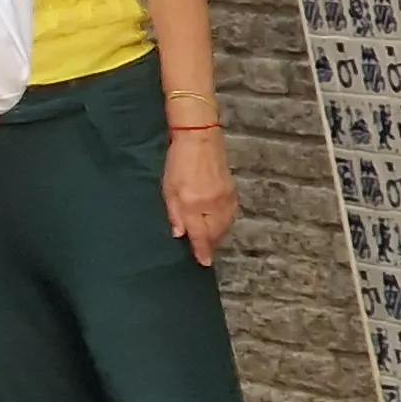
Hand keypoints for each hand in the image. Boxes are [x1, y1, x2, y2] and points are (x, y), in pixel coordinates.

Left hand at [165, 125, 240, 266]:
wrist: (199, 138)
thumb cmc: (178, 162)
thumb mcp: (168, 189)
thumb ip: (174, 213)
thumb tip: (179, 234)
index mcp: (194, 204)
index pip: (199, 234)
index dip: (202, 250)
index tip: (204, 263)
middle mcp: (212, 204)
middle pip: (215, 232)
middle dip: (210, 243)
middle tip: (203, 251)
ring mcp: (225, 197)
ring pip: (225, 224)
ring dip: (217, 234)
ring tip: (209, 239)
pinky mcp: (232, 190)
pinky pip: (230, 214)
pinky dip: (224, 222)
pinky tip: (217, 223)